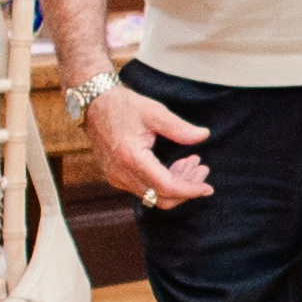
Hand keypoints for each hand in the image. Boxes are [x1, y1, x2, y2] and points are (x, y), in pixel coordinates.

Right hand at [83, 77, 212, 207]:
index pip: (166, 187)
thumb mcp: (154, 111)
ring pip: (153, 195)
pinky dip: (162, 183)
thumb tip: (203, 136)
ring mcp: (116, 177)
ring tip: (192, 164)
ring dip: (176, 185)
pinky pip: (143, 189)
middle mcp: (120, 173)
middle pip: (160, 197)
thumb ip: (179, 128)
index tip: (207, 187)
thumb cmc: (122, 105)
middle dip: (186, 189)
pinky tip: (175, 167)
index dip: (189, 190)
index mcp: (131, 157)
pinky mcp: (115, 176)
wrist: (94, 104)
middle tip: (202, 170)